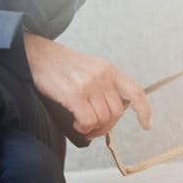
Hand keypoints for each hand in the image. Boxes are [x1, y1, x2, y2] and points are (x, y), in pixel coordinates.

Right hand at [23, 31, 151, 139]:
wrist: (36, 54)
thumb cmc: (59, 65)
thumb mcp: (89, 69)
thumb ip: (102, 87)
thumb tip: (109, 114)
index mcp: (108, 69)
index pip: (135, 91)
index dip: (144, 110)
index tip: (146, 124)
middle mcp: (102, 76)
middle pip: (117, 113)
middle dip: (107, 126)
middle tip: (94, 127)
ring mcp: (89, 85)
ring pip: (103, 119)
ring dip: (93, 128)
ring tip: (82, 124)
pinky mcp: (74, 94)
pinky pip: (88, 121)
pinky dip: (84, 128)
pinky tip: (76, 123)